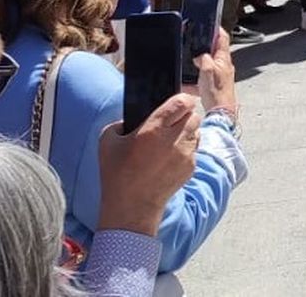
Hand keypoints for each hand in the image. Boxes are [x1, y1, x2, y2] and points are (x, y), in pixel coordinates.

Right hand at [97, 94, 199, 235]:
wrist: (132, 206)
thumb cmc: (117, 174)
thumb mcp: (108, 142)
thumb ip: (121, 122)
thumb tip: (134, 117)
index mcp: (153, 130)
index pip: (182, 102)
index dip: (182, 99)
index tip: (177, 101)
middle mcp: (174, 140)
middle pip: (193, 115)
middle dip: (184, 115)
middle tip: (171, 121)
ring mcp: (186, 154)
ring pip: (197, 131)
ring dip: (187, 131)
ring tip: (170, 139)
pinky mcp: (191, 166)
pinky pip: (195, 148)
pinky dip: (187, 147)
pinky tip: (170, 155)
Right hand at [193, 26, 237, 113]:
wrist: (221, 112)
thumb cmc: (217, 93)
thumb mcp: (208, 71)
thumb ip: (204, 59)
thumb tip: (200, 55)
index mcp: (224, 59)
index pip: (222, 38)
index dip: (216, 29)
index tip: (210, 23)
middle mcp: (224, 65)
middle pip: (215, 49)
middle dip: (205, 44)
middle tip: (196, 40)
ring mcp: (220, 74)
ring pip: (208, 62)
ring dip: (200, 60)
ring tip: (190, 59)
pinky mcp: (215, 83)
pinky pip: (204, 76)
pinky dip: (197, 75)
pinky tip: (189, 80)